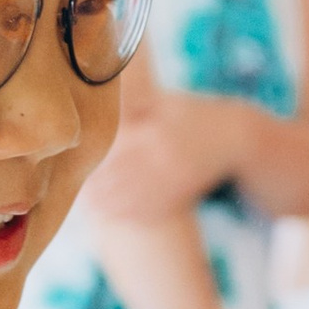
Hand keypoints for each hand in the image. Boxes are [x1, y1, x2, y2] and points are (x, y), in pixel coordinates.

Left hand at [83, 93, 235, 224]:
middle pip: (121, 175)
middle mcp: (164, 157)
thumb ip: (138, 104)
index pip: (118, 149)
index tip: (75, 164)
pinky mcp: (182, 196)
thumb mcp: (168, 103)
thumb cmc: (194, 115)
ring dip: (108, 205)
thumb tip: (103, 91)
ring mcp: (174, 179)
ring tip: (87, 208)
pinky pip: (152, 210)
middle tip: (71, 192)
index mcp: (157, 131)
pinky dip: (130, 215)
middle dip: (97, 186)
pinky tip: (112, 218)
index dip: (95, 160)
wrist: (237, 138)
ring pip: (134, 197)